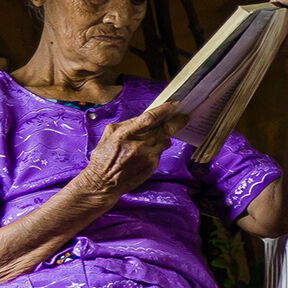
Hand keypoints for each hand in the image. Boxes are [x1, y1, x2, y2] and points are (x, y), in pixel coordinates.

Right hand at [75, 100, 192, 202]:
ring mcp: (147, 157)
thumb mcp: (109, 135)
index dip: (164, 110)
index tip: (174, 104)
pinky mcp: (152, 166)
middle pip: (164, 130)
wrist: (103, 182)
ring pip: (165, 141)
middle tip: (185, 116)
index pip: (149, 118)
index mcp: (125, 134)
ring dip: (164, 136)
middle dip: (177, 122)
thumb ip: (127, 124)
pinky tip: (148, 150)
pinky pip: (160, 152)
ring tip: (159, 134)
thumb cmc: (103, 157)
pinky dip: (157, 148)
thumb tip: (143, 117)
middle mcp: (139, 145)